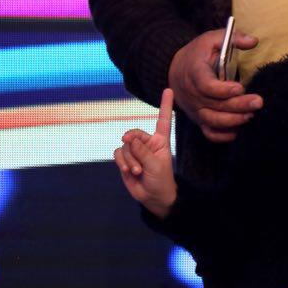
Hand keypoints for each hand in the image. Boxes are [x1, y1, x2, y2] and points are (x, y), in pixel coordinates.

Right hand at [114, 88, 178, 217]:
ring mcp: (136, 151)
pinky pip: (118, 154)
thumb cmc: (161, 180)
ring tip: (138, 170)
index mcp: (161, 140)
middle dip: (133, 145)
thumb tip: (128, 138)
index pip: (163, 120)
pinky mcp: (125, 159)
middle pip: (134, 134)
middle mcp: (147, 143)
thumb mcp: (156, 165)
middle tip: (136, 157)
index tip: (168, 89)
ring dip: (129, 159)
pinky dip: (122, 162)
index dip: (165, 105)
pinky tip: (129, 170)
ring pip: (125, 146)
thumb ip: (143, 151)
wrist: (153, 197)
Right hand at [168, 28, 261, 141]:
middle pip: (214, 105)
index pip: (206, 85)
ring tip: (251, 115)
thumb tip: (254, 41)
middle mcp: (192, 94)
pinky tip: (238, 130)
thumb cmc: (198, 53)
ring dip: (233, 121)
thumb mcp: (212, 39)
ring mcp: (194, 108)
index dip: (222, 90)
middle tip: (258, 102)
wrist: (175, 68)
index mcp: (194, 72)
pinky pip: (208, 132)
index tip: (239, 88)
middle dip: (238, 106)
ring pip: (212, 120)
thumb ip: (233, 38)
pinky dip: (222, 136)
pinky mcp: (197, 118)